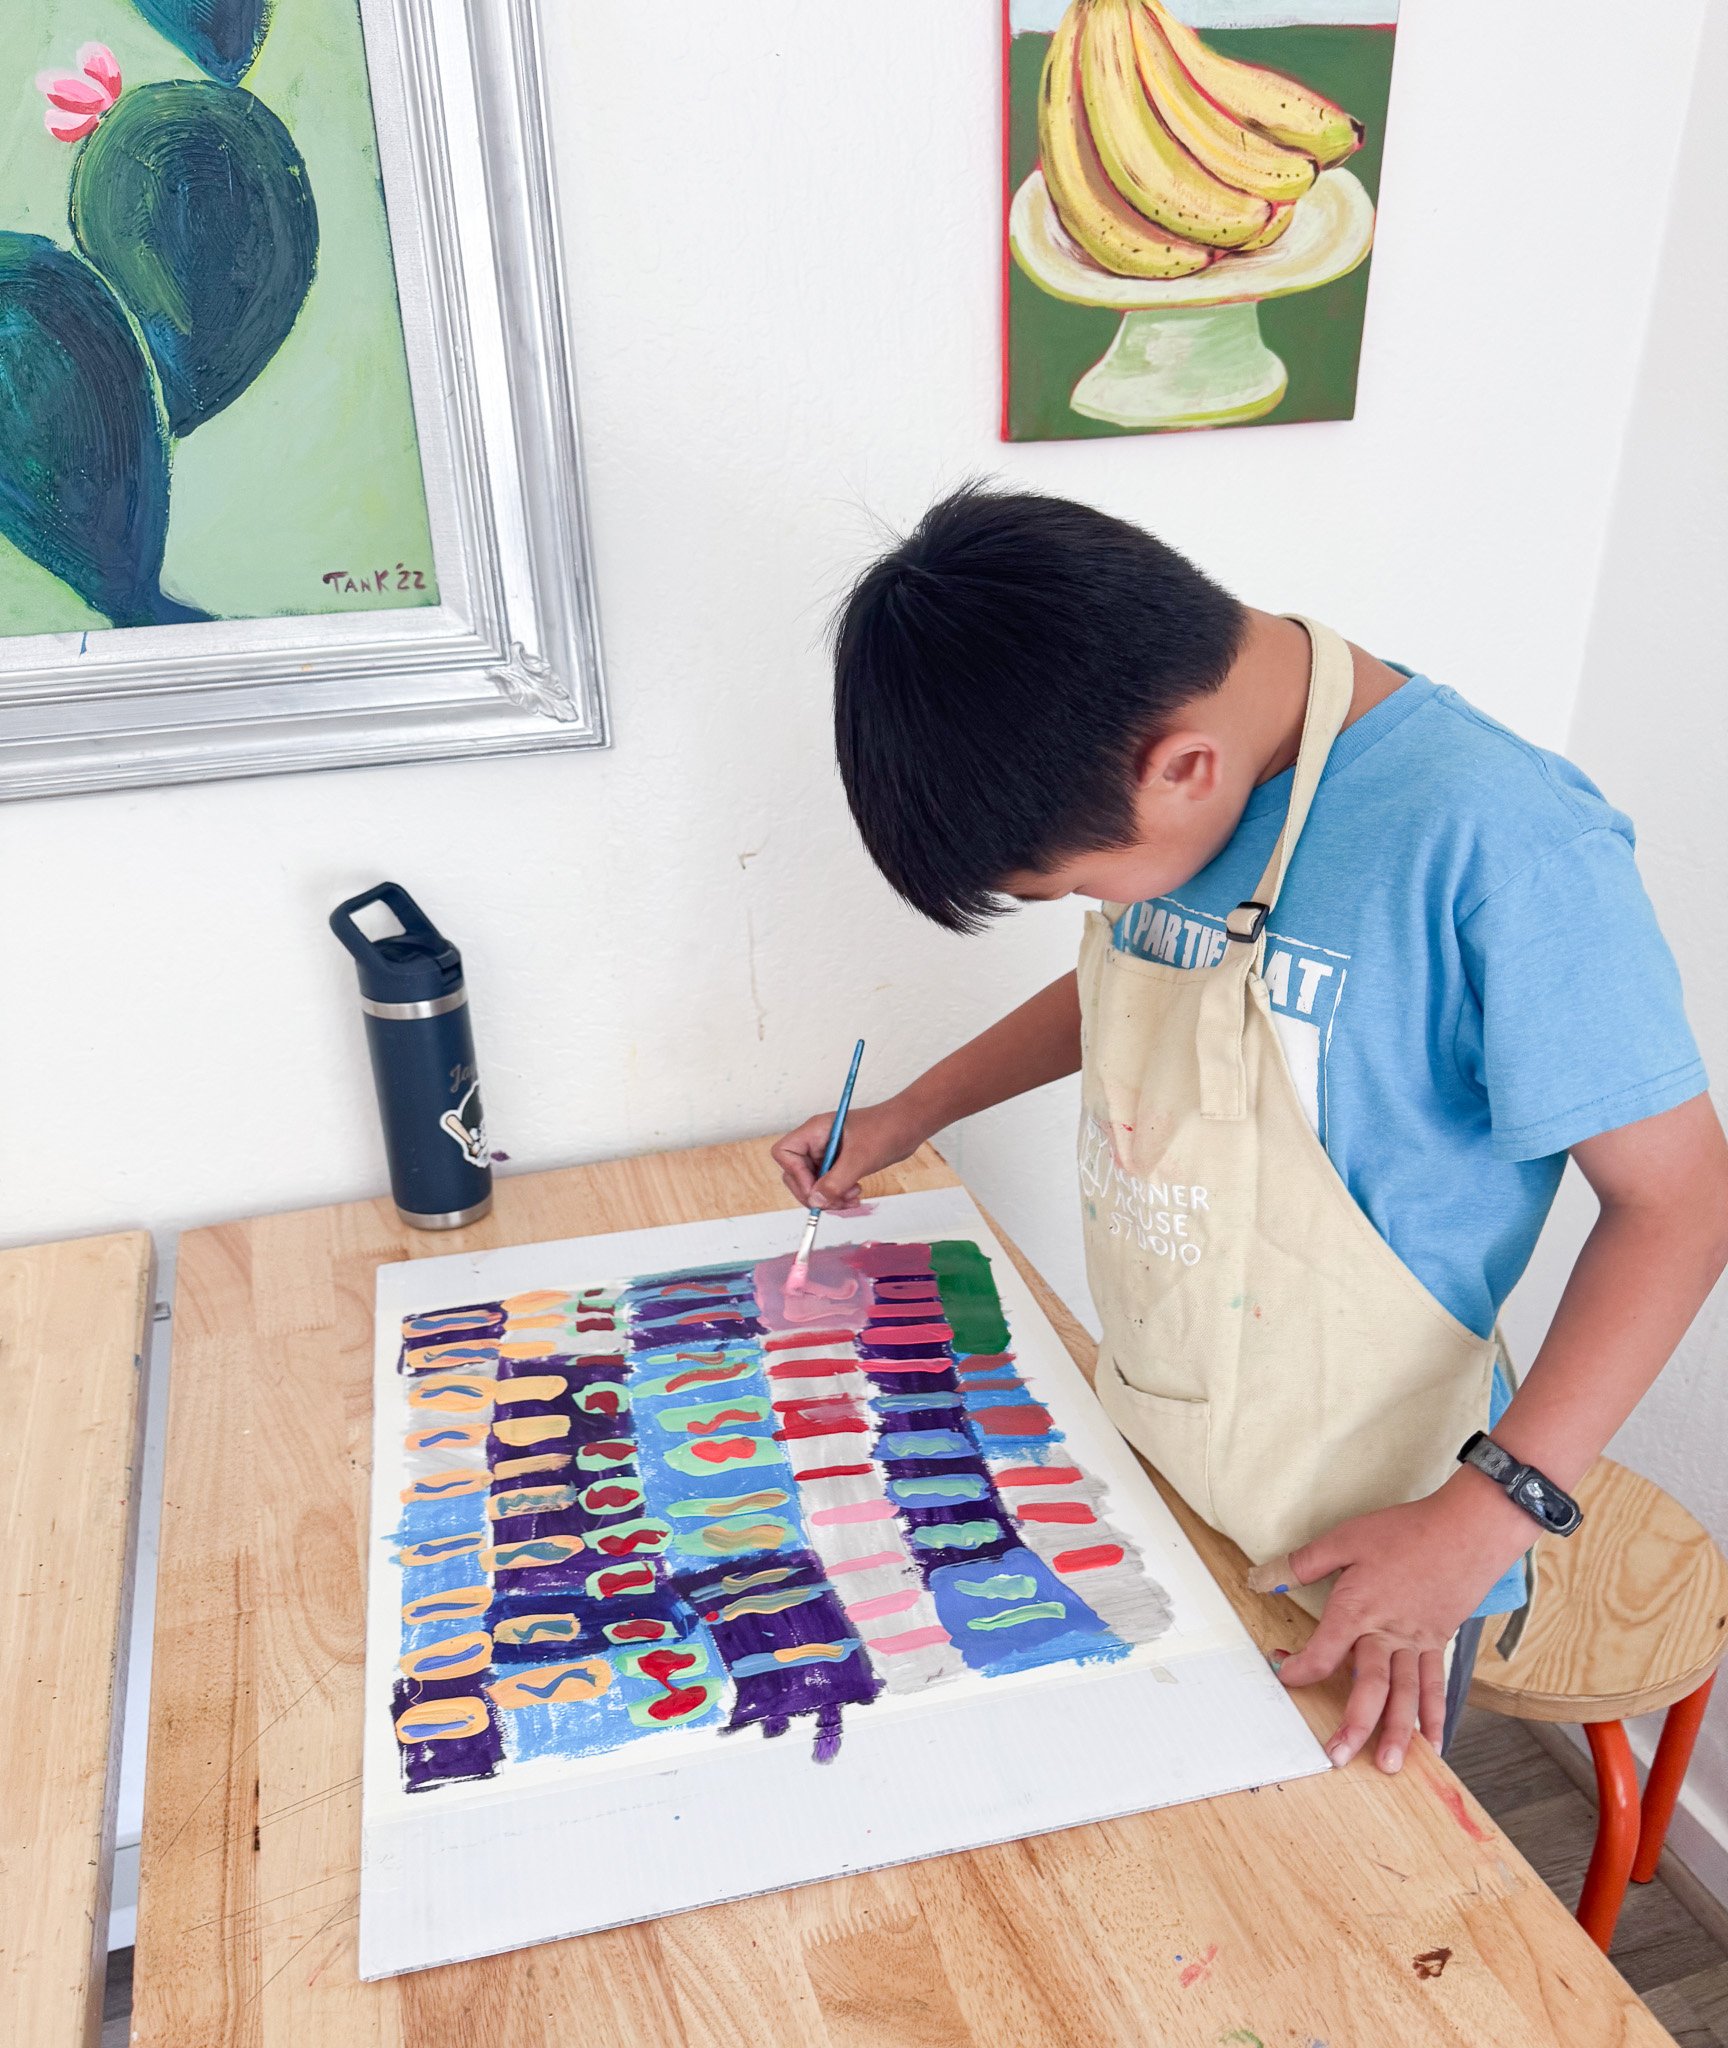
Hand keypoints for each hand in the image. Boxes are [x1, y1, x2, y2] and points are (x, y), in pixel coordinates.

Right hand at [771, 1095, 930, 1210]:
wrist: (910, 1125)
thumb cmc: (886, 1129)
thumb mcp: (859, 1158)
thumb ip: (835, 1182)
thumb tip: (816, 1201)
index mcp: (814, 1131)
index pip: (785, 1153)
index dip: (796, 1175)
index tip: (816, 1190)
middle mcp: (816, 1141)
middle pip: (795, 1173)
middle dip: (814, 1192)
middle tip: (834, 1202)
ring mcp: (827, 1153)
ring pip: (813, 1183)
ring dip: (828, 1197)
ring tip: (851, 1198)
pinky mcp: (839, 1162)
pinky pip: (828, 1185)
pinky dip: (838, 1195)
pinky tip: (854, 1195)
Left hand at [1268, 1473, 1530, 1772]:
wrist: (1466, 1530)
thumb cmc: (1405, 1532)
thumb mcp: (1346, 1538)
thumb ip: (1304, 1562)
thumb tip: (1265, 1578)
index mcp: (1358, 1610)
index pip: (1324, 1652)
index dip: (1301, 1669)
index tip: (1284, 1676)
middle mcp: (1388, 1634)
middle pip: (1370, 1687)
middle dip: (1354, 1724)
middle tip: (1338, 1757)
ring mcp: (1418, 1643)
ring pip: (1407, 1696)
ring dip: (1399, 1733)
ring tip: (1390, 1766)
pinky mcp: (1439, 1642)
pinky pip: (1436, 1685)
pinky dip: (1435, 1715)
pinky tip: (1434, 1742)